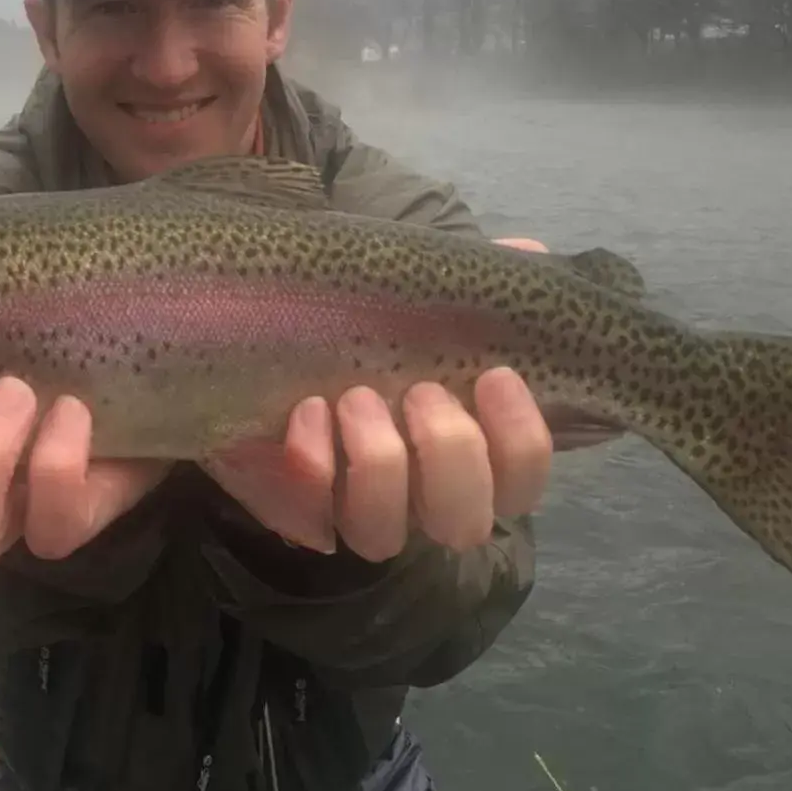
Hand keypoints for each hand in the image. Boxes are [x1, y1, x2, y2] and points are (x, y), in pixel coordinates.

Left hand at [223, 237, 557, 561]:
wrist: (261, 333)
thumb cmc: (365, 323)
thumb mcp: (422, 296)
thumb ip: (479, 284)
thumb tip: (529, 255)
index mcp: (467, 451)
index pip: (521, 483)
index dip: (521, 443)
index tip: (497, 376)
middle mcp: (418, 496)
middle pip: (463, 522)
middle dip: (450, 454)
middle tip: (421, 391)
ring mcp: (356, 508)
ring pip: (384, 535)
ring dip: (380, 467)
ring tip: (356, 397)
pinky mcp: (294, 505)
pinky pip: (309, 517)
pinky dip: (312, 468)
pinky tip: (307, 413)